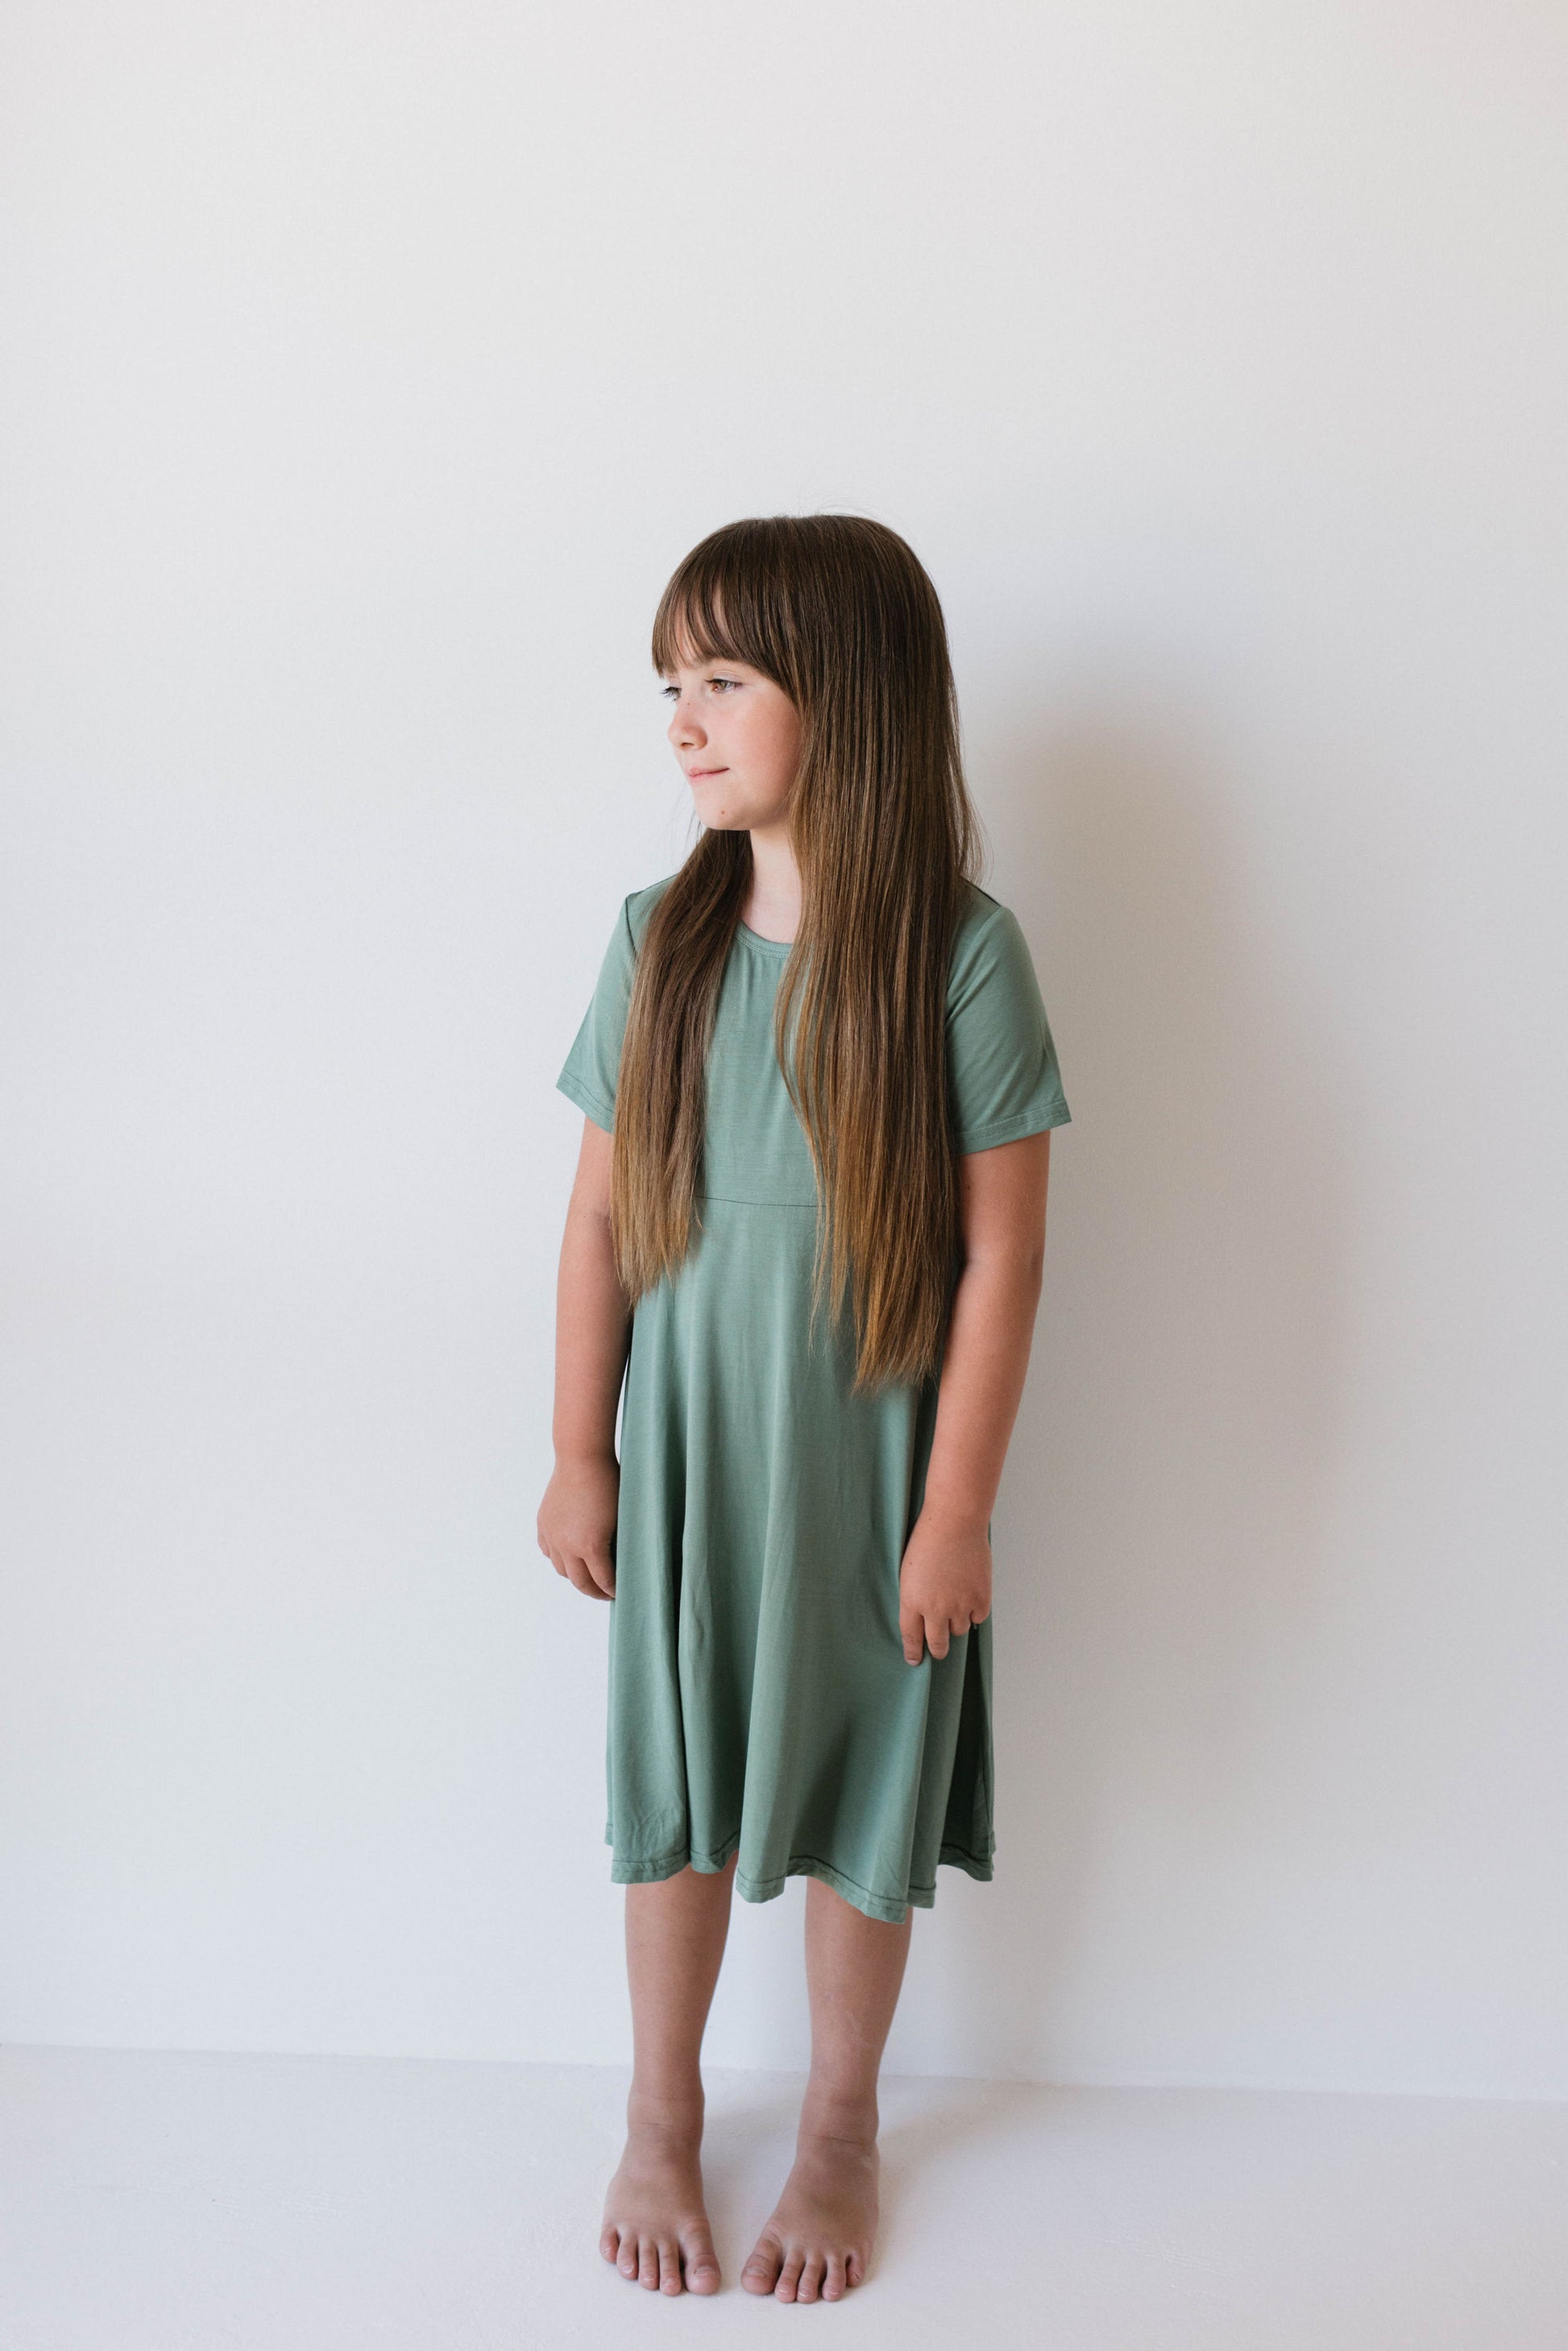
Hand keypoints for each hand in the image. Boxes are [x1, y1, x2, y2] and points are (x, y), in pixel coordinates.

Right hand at [537, 1452, 618, 1599]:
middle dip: (594, 1591)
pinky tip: (568, 1556)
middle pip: (579, 1582)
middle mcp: (567, 1545)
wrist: (582, 1457)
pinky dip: (558, 1558)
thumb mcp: (622, 1517)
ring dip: (575, 1576)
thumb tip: (621, 1561)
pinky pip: (548, 1551)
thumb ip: (618, 1544)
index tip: (621, 1592)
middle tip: (605, 1592)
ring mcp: (552, 1535)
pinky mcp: (543, 1524)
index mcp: (590, 1546)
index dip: (613, 1590)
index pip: (603, 1581)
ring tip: (587, 1574)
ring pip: (561, 1569)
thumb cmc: (610, 1483)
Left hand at [898, 1509, 991, 1663]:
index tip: (914, 1660)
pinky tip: (970, 1595)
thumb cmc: (928, 1541)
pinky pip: (978, 1618)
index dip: (913, 1652)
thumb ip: (915, 1599)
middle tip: (938, 1650)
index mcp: (911, 1601)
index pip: (911, 1637)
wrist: (954, 1523)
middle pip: (937, 1644)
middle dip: (937, 1650)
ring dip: (956, 1622)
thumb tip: (924, 1621)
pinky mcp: (981, 1599)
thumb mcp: (909, 1572)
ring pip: (959, 1630)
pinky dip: (975, 1611)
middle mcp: (935, 1609)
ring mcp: (959, 1605)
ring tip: (955, 1601)